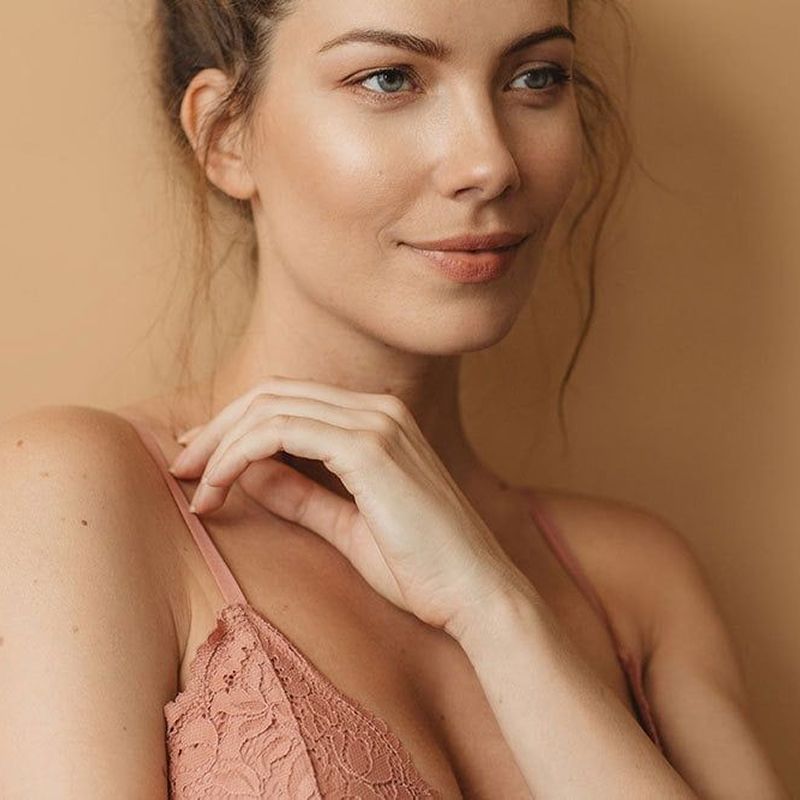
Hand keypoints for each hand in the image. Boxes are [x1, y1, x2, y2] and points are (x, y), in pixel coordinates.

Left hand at [167, 376, 528, 636]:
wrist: (474, 595)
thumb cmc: (420, 568)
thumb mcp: (345, 525)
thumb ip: (300, 493)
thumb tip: (249, 472)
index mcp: (379, 421)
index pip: (289, 401)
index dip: (235, 424)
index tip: (199, 459)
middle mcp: (378, 410)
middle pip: (272, 394)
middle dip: (217, 428)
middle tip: (180, 467)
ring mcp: (377, 423)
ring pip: (271, 407)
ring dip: (220, 442)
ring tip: (190, 483)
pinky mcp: (370, 448)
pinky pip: (282, 432)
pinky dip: (239, 455)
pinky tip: (217, 488)